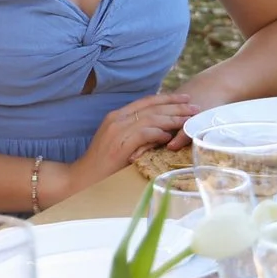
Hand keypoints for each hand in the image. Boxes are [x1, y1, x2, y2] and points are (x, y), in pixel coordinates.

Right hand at [41, 93, 197, 205]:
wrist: (81, 178)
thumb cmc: (103, 166)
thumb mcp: (121, 144)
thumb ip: (137, 135)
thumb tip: (162, 133)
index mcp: (117, 116)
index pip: (147, 101)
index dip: (167, 99)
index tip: (185, 99)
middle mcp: (117, 118)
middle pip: (152, 107)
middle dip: (176, 107)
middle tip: (195, 107)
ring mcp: (117, 130)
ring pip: (151, 118)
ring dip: (173, 119)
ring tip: (189, 121)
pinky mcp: (119, 144)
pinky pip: (144, 133)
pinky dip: (158, 133)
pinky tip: (170, 136)